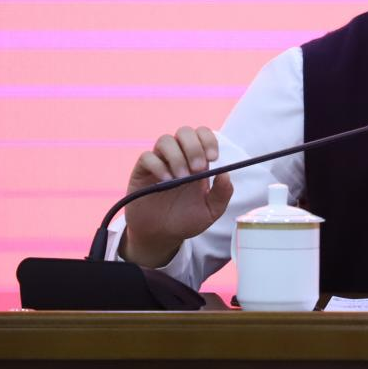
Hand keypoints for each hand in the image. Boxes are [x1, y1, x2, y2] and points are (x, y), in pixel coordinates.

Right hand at [121, 126, 232, 267]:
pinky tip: (165, 181)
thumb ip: (223, 193)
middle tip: (198, 168)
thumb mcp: (211, 211)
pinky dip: (158, 165)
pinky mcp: (142, 172)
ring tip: (180, 178)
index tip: (213, 157)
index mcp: (197, 162)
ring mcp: (159, 162)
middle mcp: (178, 157)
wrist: (161, 236)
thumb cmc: (186, 220)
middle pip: (185, 132)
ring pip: (165, 140)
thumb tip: (225, 173)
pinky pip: (147, 156)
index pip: (202, 135)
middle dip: (194, 146)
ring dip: (177, 156)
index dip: (209, 140)